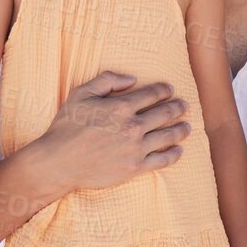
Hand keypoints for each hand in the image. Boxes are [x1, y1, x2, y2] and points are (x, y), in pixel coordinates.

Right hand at [36, 71, 190, 192]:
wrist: (59, 162)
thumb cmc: (67, 126)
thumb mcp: (80, 94)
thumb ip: (107, 80)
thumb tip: (132, 79)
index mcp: (121, 106)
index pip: (152, 94)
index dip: (164, 90)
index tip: (170, 90)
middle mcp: (132, 126)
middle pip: (165, 114)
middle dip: (177, 108)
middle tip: (184, 106)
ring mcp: (136, 148)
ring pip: (168, 136)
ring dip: (181, 130)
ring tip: (187, 127)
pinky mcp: (135, 167)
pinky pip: (162, 160)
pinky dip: (174, 154)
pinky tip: (179, 150)